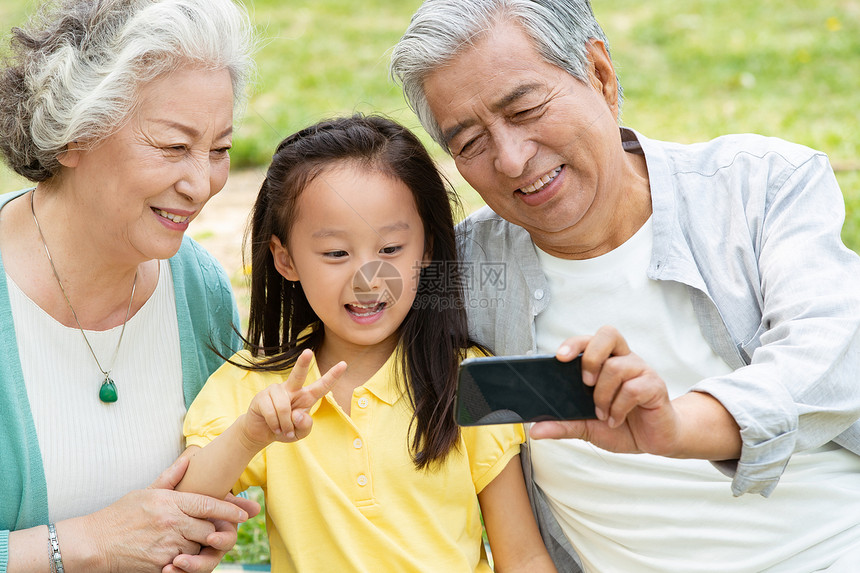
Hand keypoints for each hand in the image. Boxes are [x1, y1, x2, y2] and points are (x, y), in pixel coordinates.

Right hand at [76, 456, 249, 572]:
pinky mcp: (160, 565)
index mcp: (169, 503)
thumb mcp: (145, 491)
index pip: (208, 504)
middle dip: (216, 531)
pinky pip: (184, 564)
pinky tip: (180, 556)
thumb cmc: (119, 515)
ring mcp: (166, 546)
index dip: (230, 509)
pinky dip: (186, 561)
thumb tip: (189, 458)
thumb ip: (171, 477)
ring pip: (199, 548)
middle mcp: (171, 523)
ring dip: (200, 546)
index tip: (244, 512)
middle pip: (209, 529)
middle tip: (219, 530)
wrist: (93, 543)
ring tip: (192, 541)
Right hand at [240, 349, 345, 449]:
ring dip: (284, 424)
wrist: (262, 433)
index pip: (322, 386)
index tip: (344, 364)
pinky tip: (274, 427)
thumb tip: (297, 414)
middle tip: (308, 351)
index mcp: (306, 397)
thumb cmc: (285, 430)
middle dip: (303, 363)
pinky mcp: (262, 396)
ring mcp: (276, 391)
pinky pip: (272, 412)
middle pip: (298, 375)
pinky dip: (275, 424)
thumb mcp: (300, 433)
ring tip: (282, 429)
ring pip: (283, 407)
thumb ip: (305, 426)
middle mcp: (292, 389)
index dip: (333, 376)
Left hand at [529, 326, 741, 459]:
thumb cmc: (622, 426)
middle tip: (585, 383)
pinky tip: (615, 420)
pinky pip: (633, 388)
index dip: (574, 343)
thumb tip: (535, 429)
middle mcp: (624, 359)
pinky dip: (618, 408)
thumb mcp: (586, 427)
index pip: (590, 339)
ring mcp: (641, 370)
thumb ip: (563, 425)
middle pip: (608, 334)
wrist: (655, 441)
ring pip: (616, 367)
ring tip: (602, 414)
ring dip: (602, 395)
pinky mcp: (655, 386)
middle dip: (591, 356)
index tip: (559, 358)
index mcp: (606, 361)